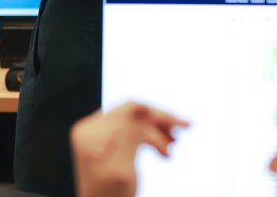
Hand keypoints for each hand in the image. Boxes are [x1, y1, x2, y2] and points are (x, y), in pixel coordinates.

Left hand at [72, 102, 188, 196]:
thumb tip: (142, 107)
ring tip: (173, 146)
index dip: (159, 115)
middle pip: (132, 113)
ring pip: (134, 121)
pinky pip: (130, 131)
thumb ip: (130, 136)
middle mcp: (90, 129)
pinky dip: (149, 138)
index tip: (186, 125)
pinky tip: (164, 151)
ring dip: (157, 130)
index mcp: (90, 132)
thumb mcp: (122, 169)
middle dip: (160, 120)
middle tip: (187, 128)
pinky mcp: (103, 143)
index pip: (131, 111)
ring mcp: (95, 135)